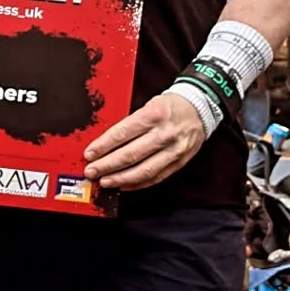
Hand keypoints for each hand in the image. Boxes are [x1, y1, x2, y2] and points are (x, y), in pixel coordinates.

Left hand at [83, 94, 207, 191]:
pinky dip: (137, 183)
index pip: (123, 133)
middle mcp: (164, 133)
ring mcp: (173, 150)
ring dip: (120, 178)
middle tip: (91, 171)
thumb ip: (129, 124)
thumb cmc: (169, 107)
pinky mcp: (179, 162)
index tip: (89, 154)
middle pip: (131, 154)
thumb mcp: (149, 105)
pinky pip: (156, 177)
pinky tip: (123, 185)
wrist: (200, 109)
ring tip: (105, 181)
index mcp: (154, 114)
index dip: (103, 146)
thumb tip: (104, 144)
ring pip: (143, 170)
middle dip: (107, 165)